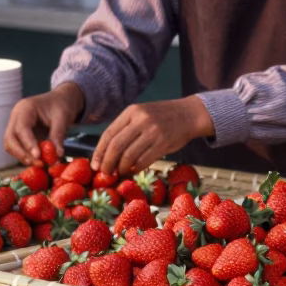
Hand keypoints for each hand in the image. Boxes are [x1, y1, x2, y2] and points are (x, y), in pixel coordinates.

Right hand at [2, 82, 84, 165]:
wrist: (61, 100)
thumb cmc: (61, 105)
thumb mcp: (63, 118)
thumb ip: (58, 135)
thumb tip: (57, 154)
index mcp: (25, 108)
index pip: (21, 128)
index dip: (28, 143)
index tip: (38, 156)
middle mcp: (16, 117)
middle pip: (10, 138)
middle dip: (22, 153)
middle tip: (39, 163)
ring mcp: (15, 125)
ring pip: (10, 145)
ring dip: (23, 156)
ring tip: (40, 164)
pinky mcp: (19, 134)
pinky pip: (17, 147)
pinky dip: (25, 155)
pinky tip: (38, 160)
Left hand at [92, 96, 214, 175]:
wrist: (189, 114)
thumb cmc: (162, 117)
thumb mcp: (141, 114)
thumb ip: (126, 129)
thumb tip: (106, 154)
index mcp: (131, 111)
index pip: (108, 134)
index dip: (99, 152)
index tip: (95, 165)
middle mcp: (141, 119)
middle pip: (116, 147)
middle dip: (108, 164)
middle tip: (106, 174)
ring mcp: (153, 131)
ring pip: (129, 156)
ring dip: (122, 168)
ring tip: (120, 173)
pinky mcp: (163, 143)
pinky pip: (143, 160)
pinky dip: (136, 168)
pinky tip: (134, 170)